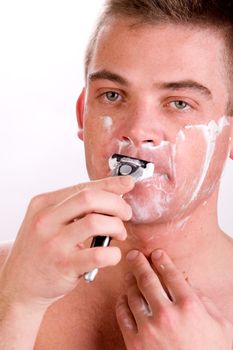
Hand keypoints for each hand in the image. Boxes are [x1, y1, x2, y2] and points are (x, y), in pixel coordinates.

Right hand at [0, 176, 133, 309]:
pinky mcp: (63, 266)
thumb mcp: (47, 222)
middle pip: (90, 198)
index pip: (82, 186)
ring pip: (96, 222)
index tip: (128, 184)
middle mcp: (45, 220)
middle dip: (116, 203)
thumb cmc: (39, 250)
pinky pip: (98, 254)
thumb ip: (72, 208)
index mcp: (43, 204)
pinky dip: (114, 253)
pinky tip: (112, 255)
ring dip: (117, 226)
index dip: (110, 184)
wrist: (19, 285)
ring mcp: (53, 243)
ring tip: (119, 234)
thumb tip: (109, 193)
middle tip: (126, 214)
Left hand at [116, 250, 232, 349]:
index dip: (162, 260)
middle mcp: (167, 314)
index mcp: (189, 306)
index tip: (156, 253)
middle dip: (139, 263)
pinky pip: (123, 316)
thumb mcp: (219, 325)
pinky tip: (124, 298)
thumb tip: (186, 282)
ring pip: (133, 295)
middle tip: (134, 255)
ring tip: (129, 276)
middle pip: (147, 279)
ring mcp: (149, 329)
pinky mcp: (135, 344)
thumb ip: (203, 300)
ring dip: (130, 282)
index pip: (171, 274)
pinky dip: (122, 303)